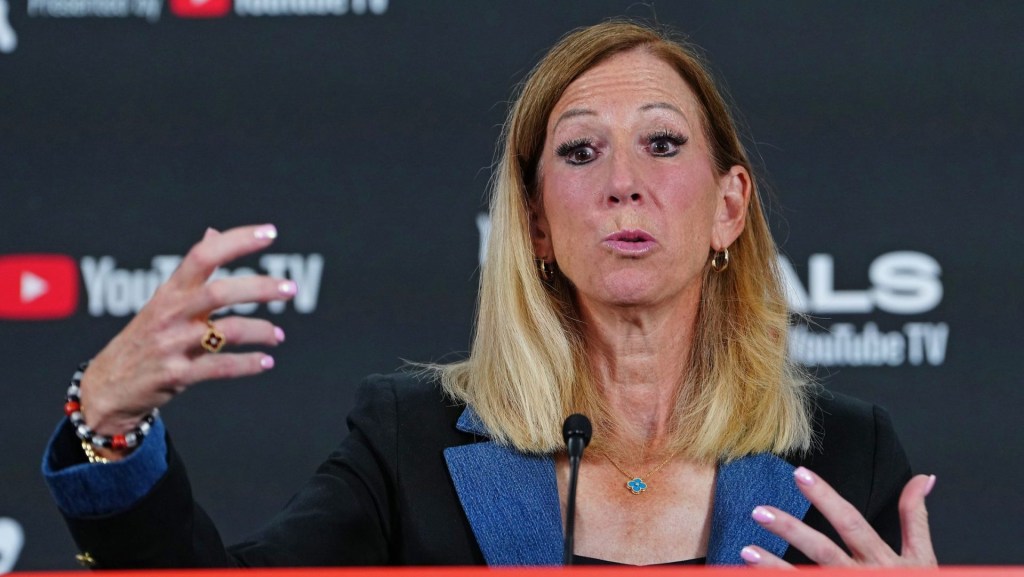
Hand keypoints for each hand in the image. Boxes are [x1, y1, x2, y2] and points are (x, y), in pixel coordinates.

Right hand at [78, 224, 294, 450]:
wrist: (108, 387)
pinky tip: (266, 361)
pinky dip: (249, 364)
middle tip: (291, 289)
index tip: (270, 233)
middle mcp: (170, 314)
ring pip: (227, 332)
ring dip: (260, 330)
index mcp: (169, 291)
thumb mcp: (163, 300)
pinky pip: (221, 367)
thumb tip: (213, 233)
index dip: (237, 241)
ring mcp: (172, 345)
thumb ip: (192, 271)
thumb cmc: (146, 337)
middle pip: (218, 293)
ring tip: (278, 335)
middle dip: (259, 288)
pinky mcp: (176, 375)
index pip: (203, 256)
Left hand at [741, 466, 936, 566]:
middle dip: (790, 530)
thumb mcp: (924, 558)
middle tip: (760, 512)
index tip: (800, 475)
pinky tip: (752, 575)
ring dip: (774, 567)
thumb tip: (921, 479)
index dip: (826, 498)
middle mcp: (862, 576)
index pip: (850, 522)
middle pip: (822, 551)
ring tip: (747, 552)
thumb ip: (915, 517)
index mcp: (881, 560)